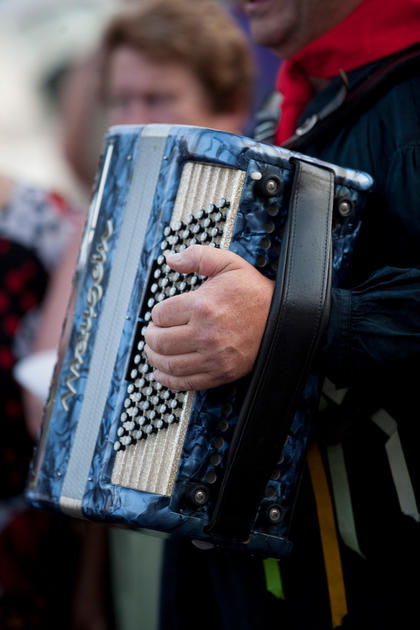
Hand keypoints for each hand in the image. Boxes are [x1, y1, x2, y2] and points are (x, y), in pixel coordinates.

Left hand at [144, 245, 273, 390]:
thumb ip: (197, 256)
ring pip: (169, 364)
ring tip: (153, 352)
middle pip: (160, 341)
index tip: (160, 315)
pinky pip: (186, 382)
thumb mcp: (228, 263)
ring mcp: (213, 357)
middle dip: (150, 337)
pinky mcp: (220, 373)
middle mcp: (206, 334)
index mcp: (203, 305)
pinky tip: (161, 373)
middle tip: (151, 334)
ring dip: (154, 359)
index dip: (156, 314)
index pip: (161, 314)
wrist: (282, 318)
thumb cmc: (254, 292)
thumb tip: (171, 259)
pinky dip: (168, 380)